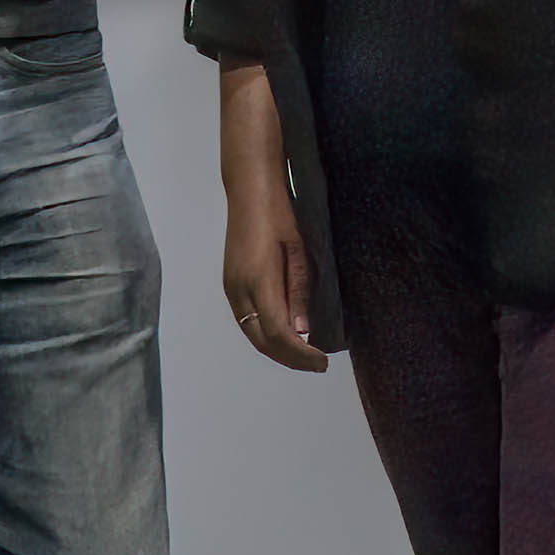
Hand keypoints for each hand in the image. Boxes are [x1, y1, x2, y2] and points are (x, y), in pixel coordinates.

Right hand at [216, 61, 326, 372]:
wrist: (251, 190)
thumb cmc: (283, 214)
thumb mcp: (300, 251)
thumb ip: (301, 291)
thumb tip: (303, 330)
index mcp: (258, 282)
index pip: (279, 334)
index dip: (301, 354)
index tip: (324, 363)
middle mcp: (239, 290)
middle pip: (262, 340)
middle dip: (290, 358)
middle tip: (318, 364)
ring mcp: (231, 287)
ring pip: (251, 333)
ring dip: (277, 349)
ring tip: (305, 355)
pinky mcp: (231, 282)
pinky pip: (247, 320)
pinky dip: (265, 335)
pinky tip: (286, 334)